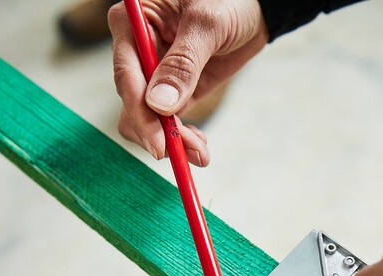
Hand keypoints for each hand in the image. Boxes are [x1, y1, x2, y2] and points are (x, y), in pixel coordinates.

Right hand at [108, 0, 268, 165]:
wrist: (255, 8)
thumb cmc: (229, 0)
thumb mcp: (207, 25)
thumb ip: (183, 63)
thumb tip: (159, 105)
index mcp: (132, 23)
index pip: (126, 74)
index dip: (140, 112)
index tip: (158, 143)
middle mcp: (136, 50)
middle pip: (132, 103)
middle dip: (159, 132)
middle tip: (187, 153)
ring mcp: (153, 74)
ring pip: (146, 119)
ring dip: (171, 141)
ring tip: (200, 153)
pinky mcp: (172, 91)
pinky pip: (165, 123)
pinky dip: (180, 138)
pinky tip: (199, 146)